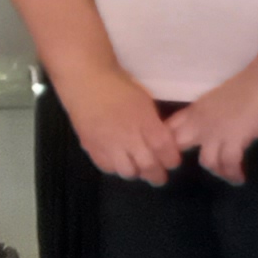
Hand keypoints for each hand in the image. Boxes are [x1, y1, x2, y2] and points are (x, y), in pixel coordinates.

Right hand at [57, 63, 179, 183]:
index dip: (171, 160)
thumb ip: (154, 123)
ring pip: (128, 172)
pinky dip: (116, 168)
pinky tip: (118, 162)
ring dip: (136, 172)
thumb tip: (163, 141)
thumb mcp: (144, 101)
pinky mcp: (92, 147)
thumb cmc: (118, 85)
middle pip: (148, 166)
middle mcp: (128, 136)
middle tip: (159, 177)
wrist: (86, 80)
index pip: (164, 149)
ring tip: (137, 168)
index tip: (172, 162)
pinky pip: (107, 167)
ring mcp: (109, 144)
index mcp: (145, 121)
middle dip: (157, 175)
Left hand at [174, 66, 257, 183]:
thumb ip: (214, 114)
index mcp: (197, 108)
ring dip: (217, 170)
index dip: (167, 141)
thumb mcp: (223, 99)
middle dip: (184, 160)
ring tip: (227, 174)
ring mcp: (217, 131)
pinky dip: (234, 174)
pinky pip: (229, 164)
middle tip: (201, 166)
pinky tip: (240, 178)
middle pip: (178, 145)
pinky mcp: (235, 140)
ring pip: (206, 161)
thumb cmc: (253, 82)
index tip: (174, 153)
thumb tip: (216, 126)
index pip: (170, 127)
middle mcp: (201, 120)